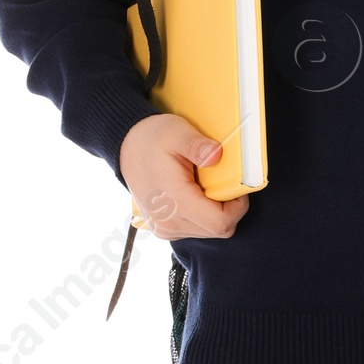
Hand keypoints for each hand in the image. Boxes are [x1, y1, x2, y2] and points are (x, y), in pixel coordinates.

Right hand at [119, 113, 248, 237]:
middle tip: (220, 184)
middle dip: (228, 208)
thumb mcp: (176, 132)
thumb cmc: (152, 139)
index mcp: (175, 201)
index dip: (237, 207)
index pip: (221, 223)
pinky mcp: (164, 230)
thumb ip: (197, 145)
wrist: (126, 147)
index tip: (236, 188)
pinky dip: (202, 215)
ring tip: (203, 187)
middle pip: (218, 229)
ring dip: (214, 212)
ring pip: (208, 232)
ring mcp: (165, 229)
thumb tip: (216, 155)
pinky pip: (196, 230)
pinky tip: (194, 195)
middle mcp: (169, 222)